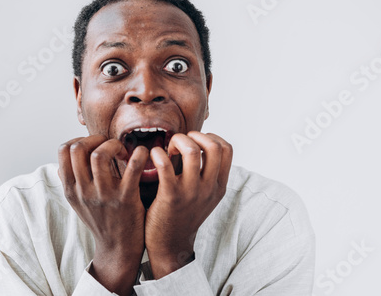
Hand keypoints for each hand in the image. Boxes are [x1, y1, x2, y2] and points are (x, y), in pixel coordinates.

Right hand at [58, 135, 148, 295]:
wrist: (118, 248)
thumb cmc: (101, 219)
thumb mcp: (77, 202)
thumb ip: (71, 180)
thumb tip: (64, 159)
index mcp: (71, 189)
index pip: (63, 151)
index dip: (80, 139)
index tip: (94, 145)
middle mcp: (84, 191)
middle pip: (78, 148)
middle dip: (96, 138)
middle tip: (110, 145)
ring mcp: (104, 195)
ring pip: (100, 155)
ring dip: (114, 145)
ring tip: (123, 152)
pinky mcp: (126, 198)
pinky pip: (132, 167)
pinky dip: (139, 154)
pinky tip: (142, 154)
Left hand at [144, 131, 232, 277]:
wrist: (170, 245)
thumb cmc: (183, 215)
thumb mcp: (205, 197)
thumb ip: (208, 175)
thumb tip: (201, 146)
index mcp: (219, 186)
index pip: (227, 149)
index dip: (210, 137)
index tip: (195, 142)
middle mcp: (209, 188)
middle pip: (213, 146)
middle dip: (194, 135)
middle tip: (180, 143)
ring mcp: (191, 192)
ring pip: (191, 151)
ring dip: (177, 141)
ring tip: (168, 149)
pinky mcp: (170, 196)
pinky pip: (165, 164)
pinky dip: (157, 153)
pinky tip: (154, 156)